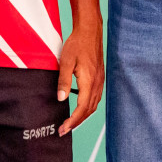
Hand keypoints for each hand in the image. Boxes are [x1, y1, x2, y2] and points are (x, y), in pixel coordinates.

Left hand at [56, 21, 104, 135]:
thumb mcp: (65, 62)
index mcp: (89, 81)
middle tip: (64, 130)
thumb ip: (63, 82)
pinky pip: (96, 98)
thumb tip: (61, 99)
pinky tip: (80, 107)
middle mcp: (97, 83)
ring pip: (94, 105)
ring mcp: (100, 80)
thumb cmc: (77, 44)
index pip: (82, 108)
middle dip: (77, 122)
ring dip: (83, 116)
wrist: (90, 31)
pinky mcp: (100, 77)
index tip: (63, 129)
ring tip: (71, 122)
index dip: (73, 121)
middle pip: (89, 110)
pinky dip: (88, 107)